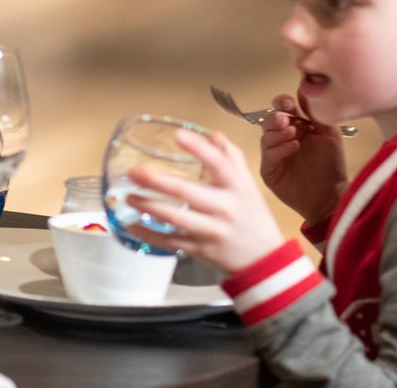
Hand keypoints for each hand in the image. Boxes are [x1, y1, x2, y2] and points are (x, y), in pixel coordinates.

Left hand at [125, 128, 285, 274]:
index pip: (219, 163)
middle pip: (188, 193)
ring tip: (129, 197)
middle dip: (158, 182)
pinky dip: (150, 235)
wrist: (267, 263)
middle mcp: (225, 208)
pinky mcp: (203, 251)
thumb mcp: (248, 185)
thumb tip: (211, 134)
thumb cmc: (254, 218)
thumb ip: (231, 158)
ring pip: (176, 219)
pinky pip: (172, 243)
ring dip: (149, 207)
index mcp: (237, 188)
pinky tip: (132, 225)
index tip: (178, 135)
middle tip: (135, 172)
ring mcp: (213, 232)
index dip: (199, 148)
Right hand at [259, 92, 346, 225]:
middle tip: (287, 119)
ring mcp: (274, 155)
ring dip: (278, 132)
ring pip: (266, 136)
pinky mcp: (269, 170)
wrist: (332, 197)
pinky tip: (294, 147)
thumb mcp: (329, 135)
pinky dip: (280, 148)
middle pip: (268, 121)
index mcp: (295, 128)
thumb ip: (316, 114)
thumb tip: (302, 91)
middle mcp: (282, 139)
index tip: (287, 103)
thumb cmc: (332, 167)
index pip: (281, 109)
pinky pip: (268, 154)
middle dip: (276, 117)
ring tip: (293, 133)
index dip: (281, 103)